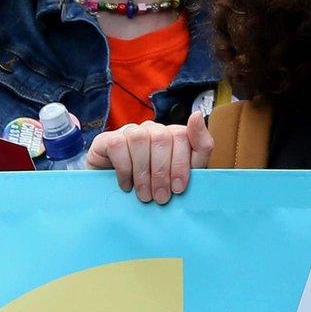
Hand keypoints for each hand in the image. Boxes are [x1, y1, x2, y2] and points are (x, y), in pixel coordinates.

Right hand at [85, 109, 212, 204]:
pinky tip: (127, 185)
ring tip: (144, 195)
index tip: (178, 188)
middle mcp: (153, 129)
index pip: (184, 136)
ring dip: (143, 172)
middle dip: (163, 172)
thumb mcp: (183, 174)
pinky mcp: (107, 139)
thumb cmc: (156, 184)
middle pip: (163, 138)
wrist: (118, 194)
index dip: (182, 164)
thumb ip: (200, 147)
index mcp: (174, 134)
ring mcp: (130, 131)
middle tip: (160, 197)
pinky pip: (118, 145)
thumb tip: (197, 114)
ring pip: (140, 139)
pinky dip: (125, 169)